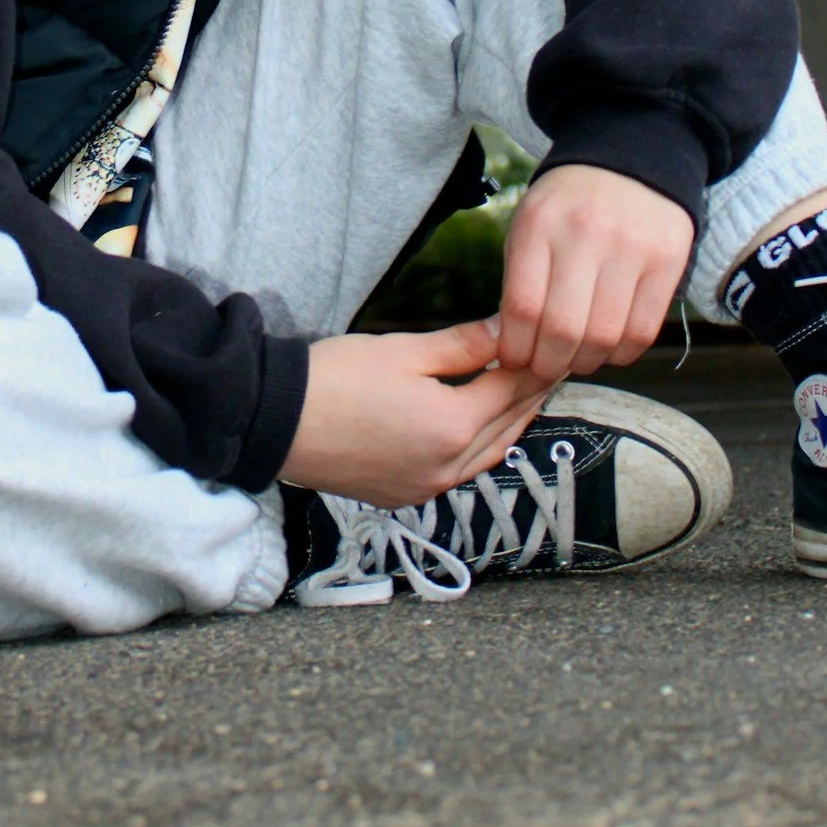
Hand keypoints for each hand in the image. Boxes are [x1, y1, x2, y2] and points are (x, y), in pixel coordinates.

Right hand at [281, 320, 548, 509]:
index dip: (535, 363)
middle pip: (507, 426)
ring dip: (508, 423)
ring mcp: (425, 487)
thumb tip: (507, 330)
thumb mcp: (404, 350)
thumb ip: (464, 344)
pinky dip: (478, 446)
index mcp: (452, 427)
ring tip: (521, 392)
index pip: (512, 391)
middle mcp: (446, 466)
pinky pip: (459, 471)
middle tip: (549, 362)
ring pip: (488, 454)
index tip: (552, 341)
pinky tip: (478, 425)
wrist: (274, 422)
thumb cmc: (335, 378)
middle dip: (529, 393)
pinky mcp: (404, 495)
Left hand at [498, 164, 692, 381]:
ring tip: (576, 358)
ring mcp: (631, 247)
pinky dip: (622, 354)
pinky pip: (643, 330)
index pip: (523, 307)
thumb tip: (509, 346)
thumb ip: (518, 282)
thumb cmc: (569, 205)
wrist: (629, 159)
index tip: (514, 360)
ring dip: (585, 362)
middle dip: (548, 364)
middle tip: (544, 368)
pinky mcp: (667, 261)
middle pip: (564, 329)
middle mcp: (586, 234)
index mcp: (540, 225)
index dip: (516, 348)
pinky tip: (609, 348)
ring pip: (605, 336)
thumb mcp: (529, 226)